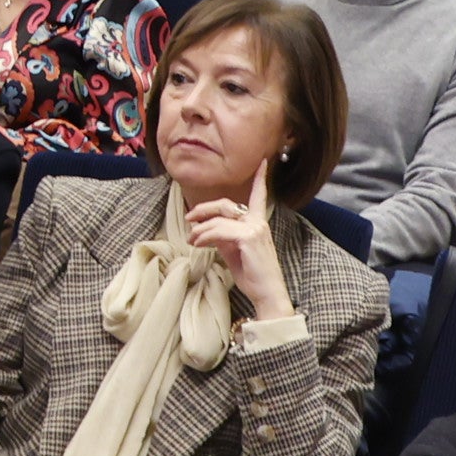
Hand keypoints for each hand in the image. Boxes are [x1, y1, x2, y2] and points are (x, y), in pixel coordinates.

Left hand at [183, 169, 292, 319]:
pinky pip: (218, 231)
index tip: (263, 163)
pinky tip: (197, 244)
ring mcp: (254, 228)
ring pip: (219, 219)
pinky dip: (204, 236)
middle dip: (204, 209)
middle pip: (226, 205)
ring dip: (200, 228)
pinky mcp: (247, 238)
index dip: (260, 179)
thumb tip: (205, 231)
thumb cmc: (252, 275)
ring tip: (191, 239)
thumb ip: (224, 237)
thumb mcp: (234, 252)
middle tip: (189, 218)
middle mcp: (258, 222)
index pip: (259, 196)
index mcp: (258, 222)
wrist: (266, 293)